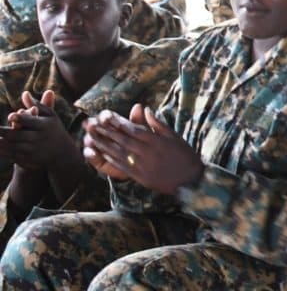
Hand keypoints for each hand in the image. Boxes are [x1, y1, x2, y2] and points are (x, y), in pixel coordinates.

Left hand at [0, 90, 77, 169]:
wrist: (62, 153)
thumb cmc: (53, 129)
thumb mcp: (50, 116)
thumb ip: (37, 105)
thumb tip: (25, 93)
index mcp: (44, 126)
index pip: (30, 121)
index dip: (20, 118)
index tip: (10, 116)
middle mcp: (38, 138)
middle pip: (18, 135)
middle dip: (3, 132)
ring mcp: (33, 150)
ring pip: (12, 147)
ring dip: (1, 143)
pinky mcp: (28, 158)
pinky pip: (12, 155)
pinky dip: (2, 152)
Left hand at [82, 105, 202, 195]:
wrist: (190, 181)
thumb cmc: (185, 156)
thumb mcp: (175, 137)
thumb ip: (158, 124)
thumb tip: (146, 110)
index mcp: (156, 141)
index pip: (133, 129)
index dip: (118, 122)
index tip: (106, 116)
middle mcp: (146, 151)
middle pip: (122, 139)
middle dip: (105, 131)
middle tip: (91, 124)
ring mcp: (141, 164)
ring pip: (118, 152)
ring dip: (103, 144)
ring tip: (91, 136)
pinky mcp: (138, 175)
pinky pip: (121, 165)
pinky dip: (110, 158)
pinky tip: (101, 152)